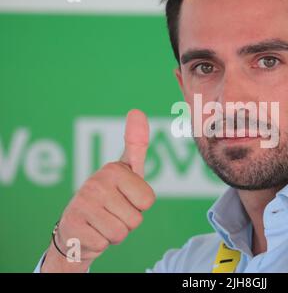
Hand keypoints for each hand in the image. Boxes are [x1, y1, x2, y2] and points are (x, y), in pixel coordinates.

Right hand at [41, 109, 154, 271]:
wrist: (76, 228)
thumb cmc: (109, 196)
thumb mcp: (126, 171)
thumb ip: (136, 144)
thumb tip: (137, 111)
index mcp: (113, 169)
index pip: (148, 200)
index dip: (139, 205)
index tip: (125, 197)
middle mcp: (95, 183)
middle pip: (136, 218)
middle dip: (128, 221)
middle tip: (112, 212)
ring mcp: (82, 204)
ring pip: (121, 232)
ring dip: (115, 233)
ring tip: (102, 221)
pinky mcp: (73, 226)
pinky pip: (105, 244)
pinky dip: (101, 243)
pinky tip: (91, 232)